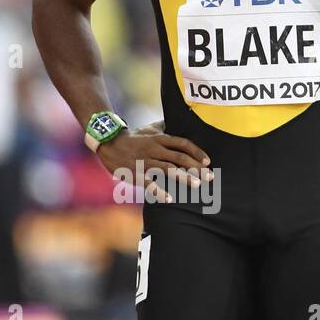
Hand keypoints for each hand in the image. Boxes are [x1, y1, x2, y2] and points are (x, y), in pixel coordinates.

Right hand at [95, 126, 212, 203]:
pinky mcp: (136, 173)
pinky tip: (169, 199)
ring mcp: (145, 161)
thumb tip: (178, 121)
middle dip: (196, 167)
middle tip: (210, 177)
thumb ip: (164, 127)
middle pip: (179, 157)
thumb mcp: (149, 129)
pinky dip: (159, 191)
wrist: (109, 142)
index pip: (183, 144)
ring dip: (183, 177)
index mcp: (160, 138)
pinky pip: (149, 183)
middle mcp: (155, 149)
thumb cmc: (132, 137)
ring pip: (168, 169)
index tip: (208, 162)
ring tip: (196, 185)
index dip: (197, 152)